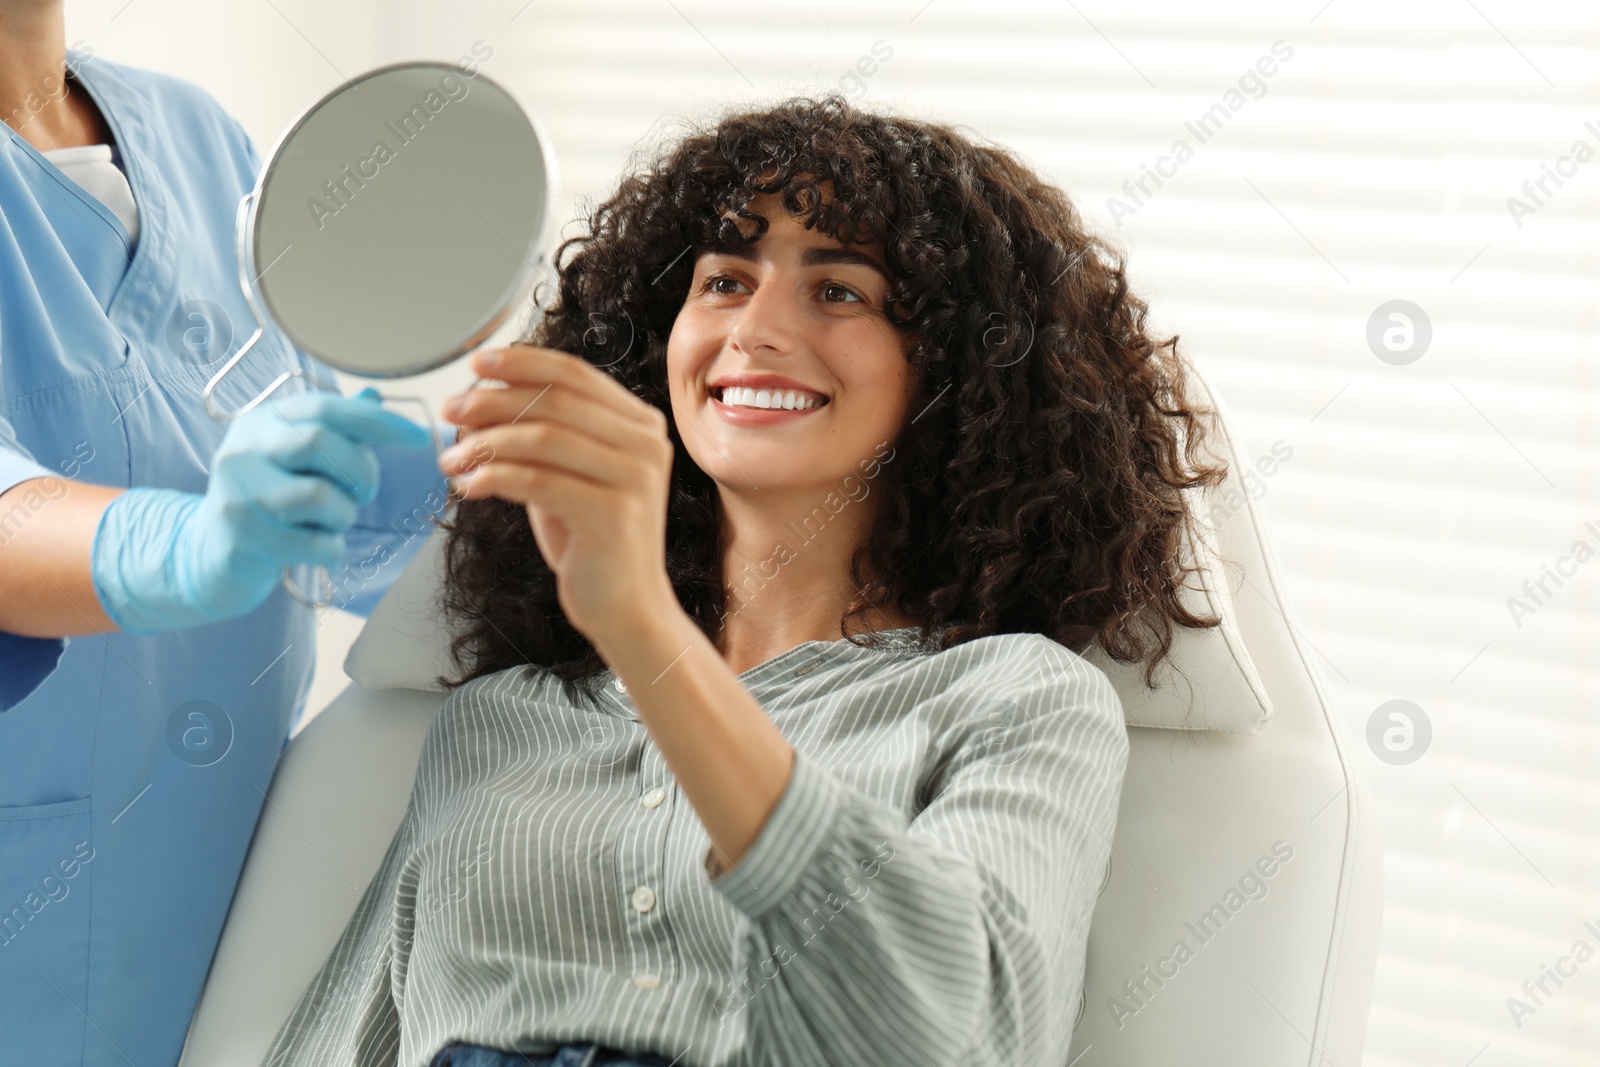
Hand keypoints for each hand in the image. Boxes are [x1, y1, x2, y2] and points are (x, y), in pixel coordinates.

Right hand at [90, 389, 429, 632]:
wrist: (209, 552)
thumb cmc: (269, 498)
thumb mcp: (294, 456)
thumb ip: (335, 430)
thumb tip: (375, 397)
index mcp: (264, 419)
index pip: (327, 407)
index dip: (378, 421)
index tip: (417, 437)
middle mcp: (245, 447)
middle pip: (321, 442)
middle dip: (361, 472)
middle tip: (362, 491)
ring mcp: (238, 491)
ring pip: (320, 497)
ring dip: (344, 515)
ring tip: (329, 521)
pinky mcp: (241, 535)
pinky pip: (315, 543)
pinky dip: (330, 549)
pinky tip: (315, 547)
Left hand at [438, 345, 677, 642]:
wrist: (626, 607)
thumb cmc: (592, 541)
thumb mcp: (567, 475)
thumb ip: (537, 437)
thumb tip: (474, 403)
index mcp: (640, 426)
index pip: (576, 374)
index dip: (522, 363)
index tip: (477, 364)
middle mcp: (646, 445)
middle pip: (556, 401)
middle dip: (493, 401)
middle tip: (451, 411)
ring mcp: (635, 478)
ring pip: (543, 438)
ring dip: (486, 444)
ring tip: (451, 460)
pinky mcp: (613, 514)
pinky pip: (538, 481)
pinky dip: (495, 478)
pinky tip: (469, 486)